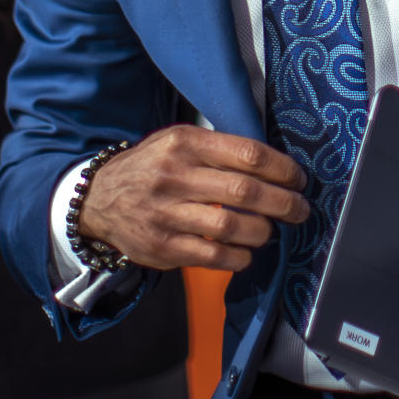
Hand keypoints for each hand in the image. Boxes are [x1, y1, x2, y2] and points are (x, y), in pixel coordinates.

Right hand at [77, 124, 308, 271]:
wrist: (98, 199)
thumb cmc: (153, 166)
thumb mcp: (178, 141)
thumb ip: (220, 148)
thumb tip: (275, 164)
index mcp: (185, 143)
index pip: (247, 154)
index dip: (281, 169)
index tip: (298, 179)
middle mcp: (174, 176)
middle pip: (244, 192)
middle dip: (283, 203)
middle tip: (301, 210)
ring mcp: (166, 213)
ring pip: (231, 226)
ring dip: (262, 231)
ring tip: (271, 230)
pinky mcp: (162, 246)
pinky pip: (213, 255)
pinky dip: (239, 257)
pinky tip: (247, 252)